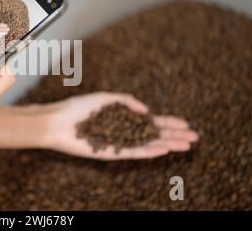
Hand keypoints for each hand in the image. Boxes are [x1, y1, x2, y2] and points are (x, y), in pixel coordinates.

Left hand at [41, 92, 197, 159]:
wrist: (57, 122)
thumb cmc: (78, 107)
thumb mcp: (106, 98)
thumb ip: (127, 101)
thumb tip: (147, 110)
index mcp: (122, 117)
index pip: (150, 122)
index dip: (168, 123)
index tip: (185, 124)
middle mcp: (123, 131)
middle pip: (153, 135)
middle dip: (174, 135)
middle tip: (194, 137)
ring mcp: (118, 143)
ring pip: (147, 145)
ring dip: (167, 145)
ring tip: (186, 145)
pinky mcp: (110, 152)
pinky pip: (133, 153)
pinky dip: (148, 152)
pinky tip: (163, 150)